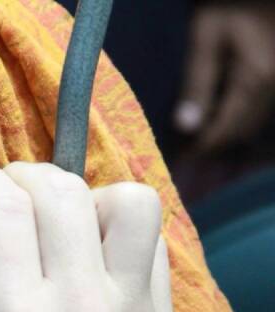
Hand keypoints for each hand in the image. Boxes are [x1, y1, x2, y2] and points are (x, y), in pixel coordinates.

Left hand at [174, 2, 274, 151]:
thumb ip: (198, 82)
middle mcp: (274, 85)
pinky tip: (217, 118)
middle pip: (243, 128)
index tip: (182, 160)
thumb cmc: (228, 5)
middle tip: (186, 154)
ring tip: (197, 140)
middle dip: (215, 143)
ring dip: (227, 132)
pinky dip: (239, 118)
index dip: (205, 146)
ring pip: (254, 120)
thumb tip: (186, 126)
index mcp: (257, 78)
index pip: (228, 127)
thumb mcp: (206, 37)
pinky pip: (260, 107)